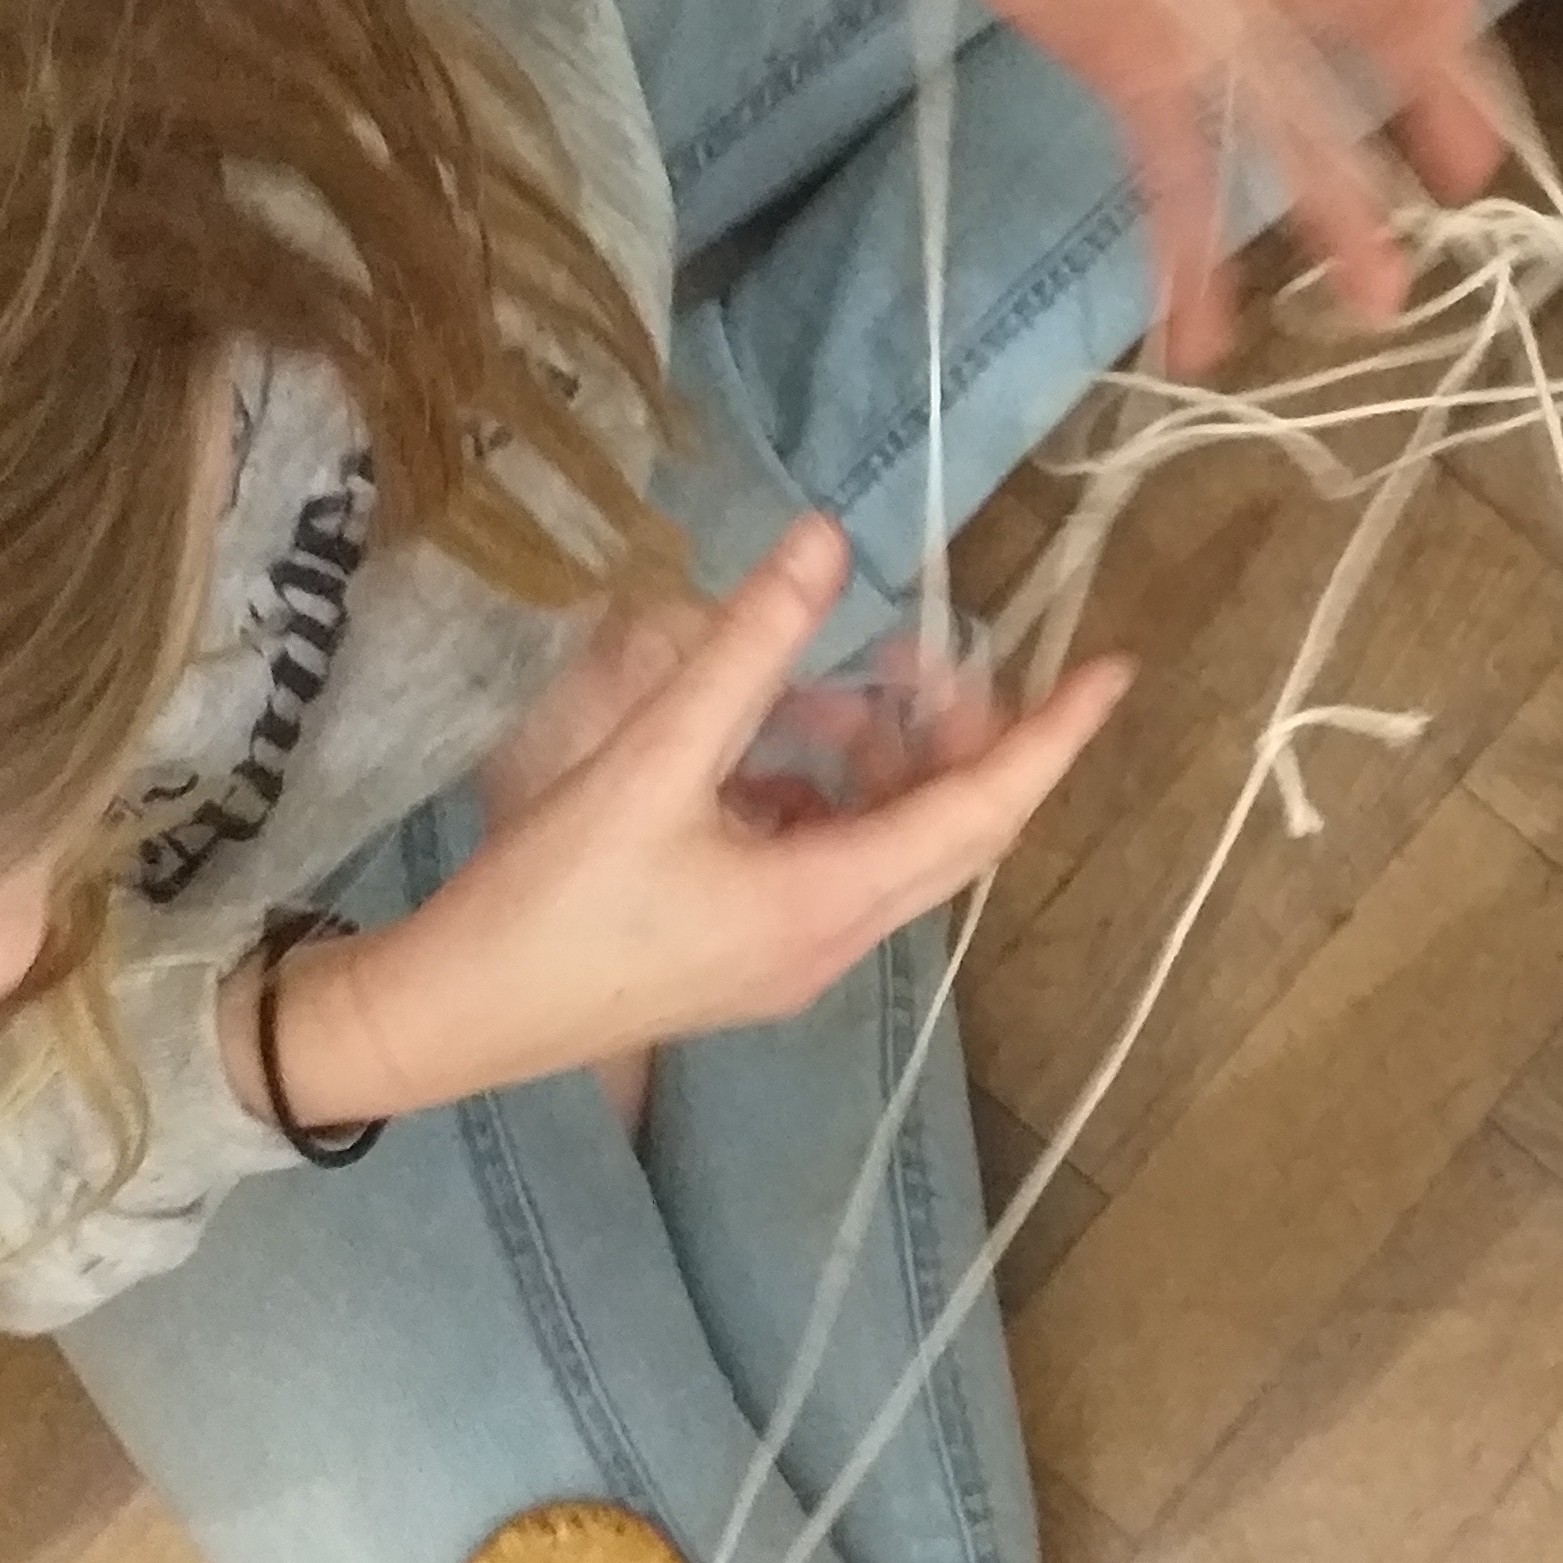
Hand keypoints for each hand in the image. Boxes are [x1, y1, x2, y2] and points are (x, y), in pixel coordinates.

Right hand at [269, 523, 1126, 1128]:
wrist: (450, 1020)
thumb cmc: (550, 898)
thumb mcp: (651, 758)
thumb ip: (748, 649)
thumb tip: (829, 542)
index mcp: (832, 903)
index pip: (980, 811)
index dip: (1051, 739)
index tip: (1112, 672)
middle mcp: (836, 942)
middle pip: (950, 833)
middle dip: (964, 734)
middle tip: (936, 650)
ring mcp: (793, 957)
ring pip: (890, 846)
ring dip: (886, 762)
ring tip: (847, 682)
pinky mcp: (748, 956)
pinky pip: (830, 864)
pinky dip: (828, 796)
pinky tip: (770, 745)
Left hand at [769, 0, 1502, 370]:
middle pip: (1355, 14)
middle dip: (1420, 87)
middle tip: (1471, 164)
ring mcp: (1202, 11)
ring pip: (1287, 111)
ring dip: (1334, 202)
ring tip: (1377, 296)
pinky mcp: (1137, 66)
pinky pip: (1177, 160)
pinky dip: (1191, 245)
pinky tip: (1201, 333)